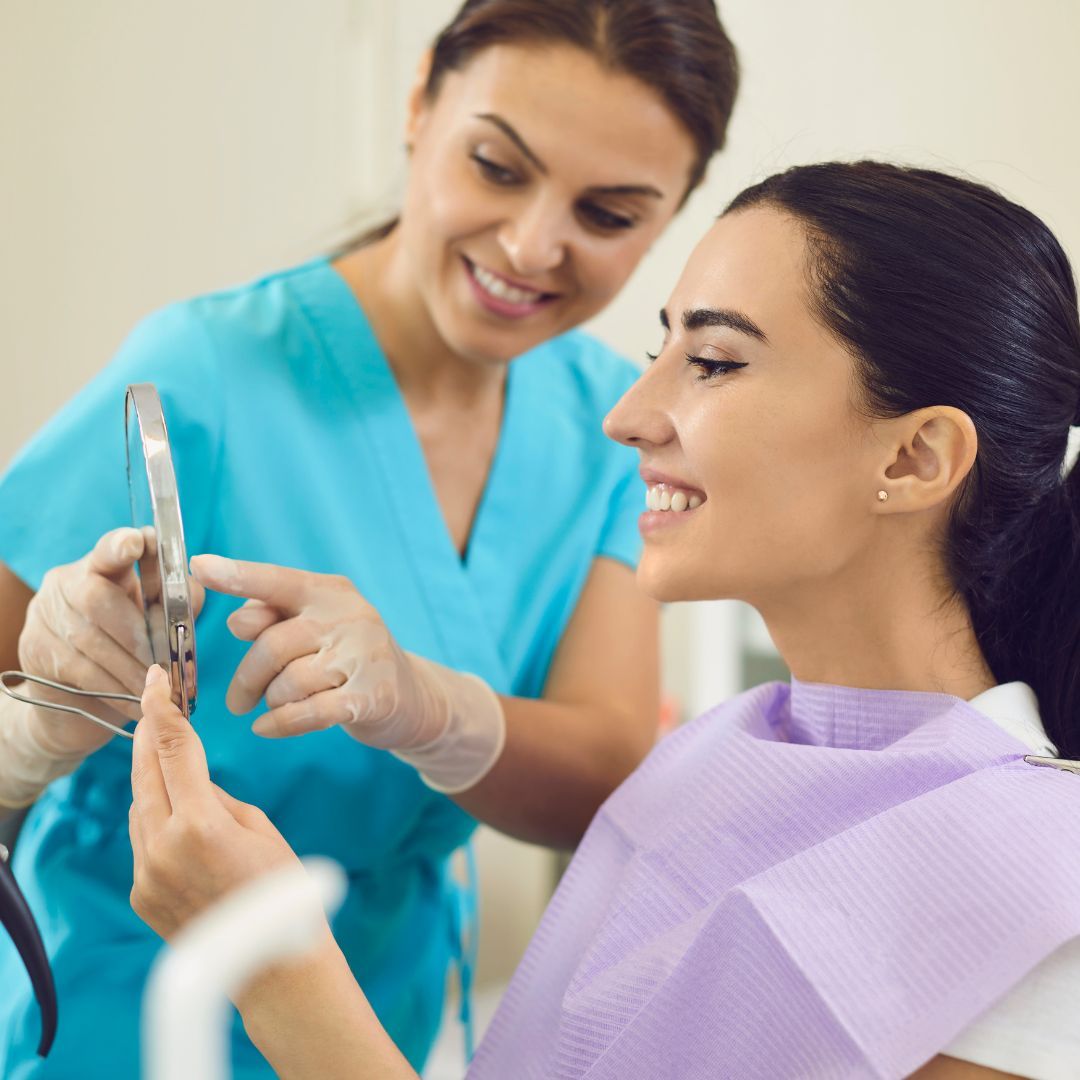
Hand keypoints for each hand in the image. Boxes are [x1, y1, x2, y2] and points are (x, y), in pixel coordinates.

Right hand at [18, 528, 204, 755]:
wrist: (74, 699)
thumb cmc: (125, 649)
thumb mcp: (153, 620)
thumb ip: (176, 603)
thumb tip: (193, 594)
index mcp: (101, 566)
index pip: (109, 549)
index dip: (122, 546)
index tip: (138, 542)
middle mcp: (66, 583)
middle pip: (97, 599)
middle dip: (136, 634)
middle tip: (163, 663)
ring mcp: (45, 615)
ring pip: (90, 640)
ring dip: (130, 667)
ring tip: (157, 686)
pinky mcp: (34, 650)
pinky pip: (80, 670)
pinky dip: (115, 688)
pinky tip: (137, 701)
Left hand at [129, 665, 301, 940]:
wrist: (274, 966)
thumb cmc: (283, 892)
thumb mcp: (259, 828)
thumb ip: (217, 800)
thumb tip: (192, 783)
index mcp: (200, 824)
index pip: (172, 750)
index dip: (160, 709)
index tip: (154, 682)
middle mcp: (163, 847)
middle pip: (144, 773)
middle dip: (148, 735)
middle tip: (154, 704)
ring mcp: (147, 874)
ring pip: (139, 807)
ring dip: (152, 778)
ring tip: (172, 759)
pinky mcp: (142, 894)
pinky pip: (142, 841)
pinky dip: (156, 819)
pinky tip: (180, 816)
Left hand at [190, 555, 449, 746]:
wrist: (410, 696)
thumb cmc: (346, 658)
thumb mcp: (312, 628)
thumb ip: (272, 618)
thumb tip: (237, 620)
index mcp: (328, 592)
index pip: (277, 581)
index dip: (238, 575)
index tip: (199, 566)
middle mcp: (350, 616)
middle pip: (273, 645)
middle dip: (247, 678)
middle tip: (237, 701)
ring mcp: (365, 655)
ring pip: (289, 682)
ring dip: (271, 701)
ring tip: (276, 706)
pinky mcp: (373, 695)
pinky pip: (309, 712)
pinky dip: (281, 724)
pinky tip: (267, 728)